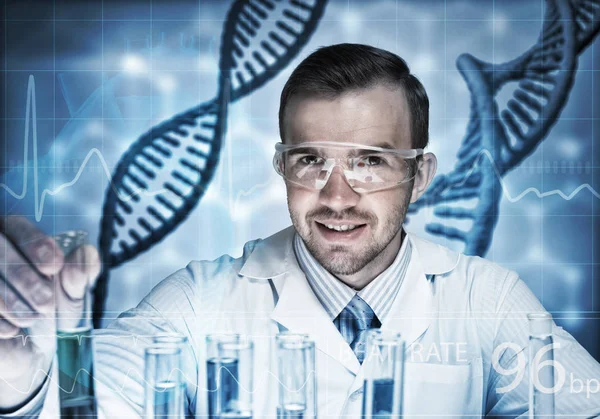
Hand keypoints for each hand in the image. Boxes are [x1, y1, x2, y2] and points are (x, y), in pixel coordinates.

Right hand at [0, 216, 99, 410]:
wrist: (32, 350)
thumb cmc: (52, 315)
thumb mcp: (71, 295)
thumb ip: (79, 275)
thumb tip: (86, 252)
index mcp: (17, 241)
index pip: (18, 228)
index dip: (35, 244)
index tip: (54, 266)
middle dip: (24, 277)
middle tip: (46, 301)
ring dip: (12, 300)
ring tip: (32, 318)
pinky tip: (12, 330)